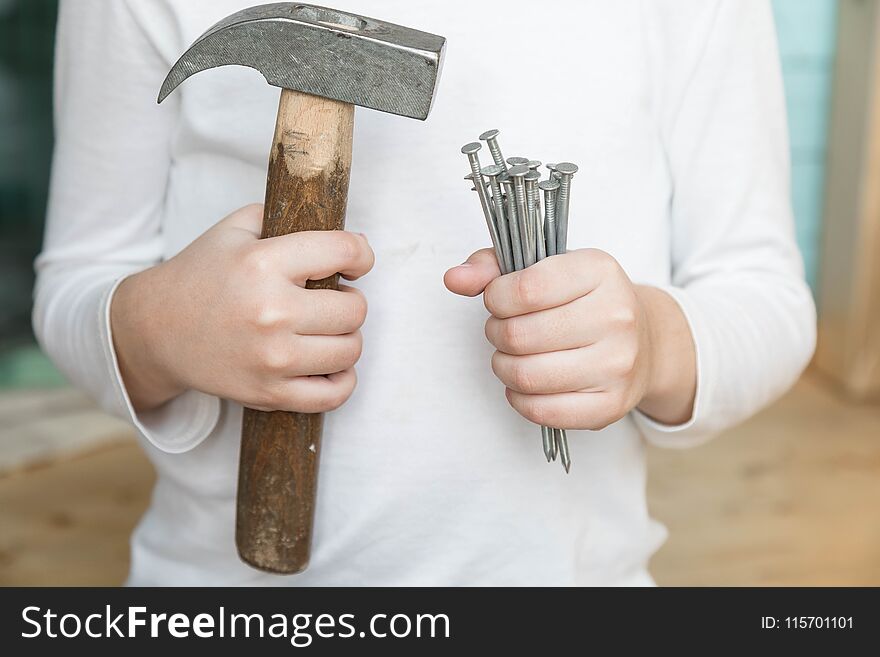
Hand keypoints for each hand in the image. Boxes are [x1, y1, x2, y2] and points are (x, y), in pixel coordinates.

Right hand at [111, 204, 373, 412]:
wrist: (155, 331)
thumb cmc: (202, 275)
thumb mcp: (235, 229)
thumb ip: (287, 218)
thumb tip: (352, 239)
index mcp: (264, 262)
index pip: (346, 252)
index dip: (360, 255)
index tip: (356, 263)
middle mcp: (271, 311)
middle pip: (355, 309)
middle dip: (349, 301)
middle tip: (330, 300)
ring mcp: (272, 358)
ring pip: (350, 350)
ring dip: (346, 339)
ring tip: (326, 331)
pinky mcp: (269, 393)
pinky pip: (334, 394)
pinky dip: (342, 380)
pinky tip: (329, 365)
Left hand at [445, 248, 695, 428]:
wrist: (645, 342)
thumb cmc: (583, 301)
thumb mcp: (547, 267)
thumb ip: (493, 267)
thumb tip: (454, 278)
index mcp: (599, 271)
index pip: (525, 289)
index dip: (495, 298)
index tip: (499, 300)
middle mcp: (616, 316)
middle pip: (520, 335)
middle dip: (497, 333)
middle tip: (504, 330)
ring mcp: (617, 364)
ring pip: (526, 375)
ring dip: (503, 366)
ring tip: (511, 356)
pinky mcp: (610, 405)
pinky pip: (542, 411)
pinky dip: (519, 398)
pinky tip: (525, 383)